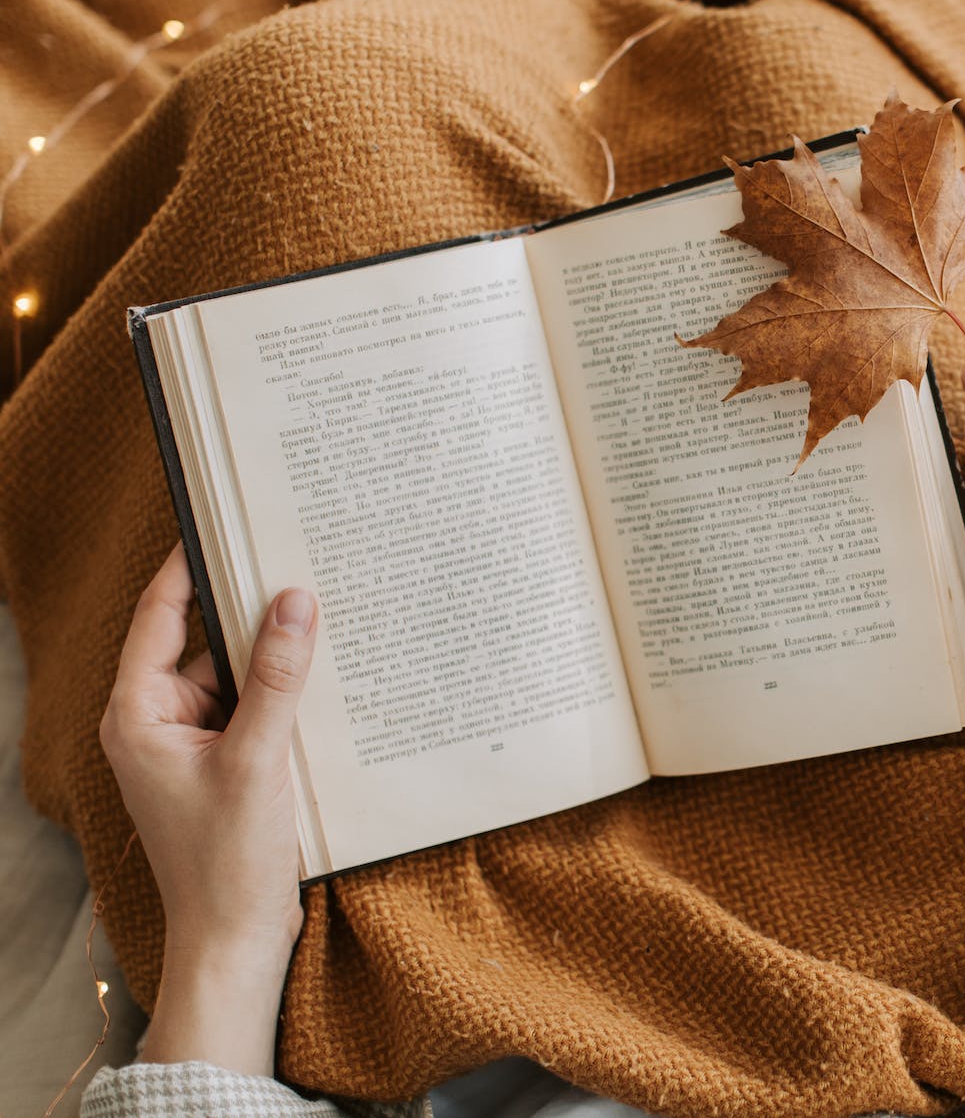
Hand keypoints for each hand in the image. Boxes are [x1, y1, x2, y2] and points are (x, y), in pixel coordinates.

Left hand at [99, 544, 318, 1073]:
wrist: (235, 941)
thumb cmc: (228, 862)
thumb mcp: (257, 758)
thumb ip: (277, 675)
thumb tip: (294, 600)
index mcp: (138, 714)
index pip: (161, 617)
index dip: (192, 566)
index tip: (229, 521)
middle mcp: (156, 723)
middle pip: (206, 643)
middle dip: (255, 614)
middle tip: (304, 569)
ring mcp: (190, 746)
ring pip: (238, 677)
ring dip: (279, 662)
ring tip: (329, 626)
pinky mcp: (224, 766)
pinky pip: (254, 710)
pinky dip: (286, 698)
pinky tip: (329, 684)